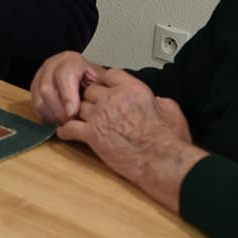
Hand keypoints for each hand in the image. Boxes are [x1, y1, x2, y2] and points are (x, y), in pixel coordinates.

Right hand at [29, 51, 105, 123]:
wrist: (84, 78)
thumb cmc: (94, 82)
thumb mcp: (101, 82)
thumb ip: (99, 90)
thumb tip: (97, 105)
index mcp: (71, 61)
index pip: (64, 75)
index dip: (68, 96)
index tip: (73, 113)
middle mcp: (52, 65)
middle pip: (47, 88)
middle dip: (58, 109)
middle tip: (70, 122)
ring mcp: (40, 76)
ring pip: (39, 99)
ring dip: (52, 115)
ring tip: (65, 123)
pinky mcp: (34, 88)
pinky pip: (35, 106)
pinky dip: (46, 116)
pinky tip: (57, 120)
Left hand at [57, 69, 205, 212]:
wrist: (162, 162)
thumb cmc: (170, 140)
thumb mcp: (171, 111)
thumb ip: (159, 101)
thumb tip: (156, 101)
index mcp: (133, 89)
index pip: (110, 74)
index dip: (106, 82)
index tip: (103, 87)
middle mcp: (113, 98)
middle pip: (90, 90)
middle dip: (90, 98)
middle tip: (90, 106)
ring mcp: (100, 116)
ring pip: (78, 106)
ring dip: (77, 114)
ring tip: (77, 119)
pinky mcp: (92, 135)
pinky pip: (70, 128)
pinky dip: (66, 131)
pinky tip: (66, 133)